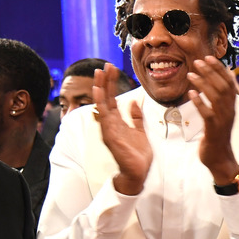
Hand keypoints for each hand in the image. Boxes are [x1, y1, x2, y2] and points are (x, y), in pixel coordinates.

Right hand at [93, 64, 152, 194]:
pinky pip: (103, 117)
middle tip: (105, 65)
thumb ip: (136, 118)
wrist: (138, 172)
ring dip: (100, 88)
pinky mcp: (110, 136)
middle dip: (105, 82)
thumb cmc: (138, 155)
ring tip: (99, 73)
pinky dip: (100, 103)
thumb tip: (135, 102)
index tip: (113, 69)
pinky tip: (98, 91)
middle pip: (105, 98)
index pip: (113, 99)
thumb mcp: (140, 132)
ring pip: (102, 104)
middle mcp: (110, 124)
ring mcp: (108, 129)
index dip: (112, 84)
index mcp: (118, 122)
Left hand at [186, 57, 238, 182]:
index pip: (229, 83)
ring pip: (216, 97)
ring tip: (191, 74)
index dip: (220, 69)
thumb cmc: (216, 136)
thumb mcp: (219, 116)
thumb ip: (218, 102)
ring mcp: (223, 120)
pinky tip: (190, 93)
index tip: (210, 58)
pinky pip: (207, 113)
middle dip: (211, 72)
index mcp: (231, 107)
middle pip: (223, 86)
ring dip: (203, 83)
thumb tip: (212, 84)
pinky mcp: (213, 130)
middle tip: (198, 61)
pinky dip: (199, 102)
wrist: (220, 159)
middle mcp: (229, 111)